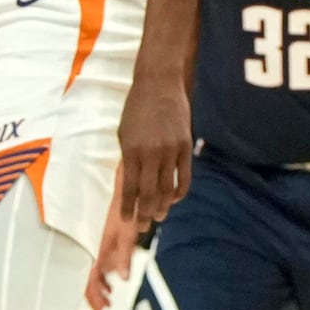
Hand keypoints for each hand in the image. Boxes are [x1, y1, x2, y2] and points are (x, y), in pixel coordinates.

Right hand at [86, 171, 137, 309]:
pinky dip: (103, 265)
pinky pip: (96, 252)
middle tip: (106, 304)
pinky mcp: (101, 227)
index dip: (93, 295)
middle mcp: (92, 240)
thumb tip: (123, 277)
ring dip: (100, 279)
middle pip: (87, 272)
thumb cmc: (123, 198)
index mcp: (95, 243)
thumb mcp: (127, 227)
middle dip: (96, 291)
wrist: (118, 172)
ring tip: (110, 291)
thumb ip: (124, 252)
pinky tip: (112, 268)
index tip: (101, 308)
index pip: (88, 277)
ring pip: (92, 263)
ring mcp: (95, 233)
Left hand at [118, 71, 191, 228]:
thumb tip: (132, 184)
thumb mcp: (124, 132)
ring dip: (162, 207)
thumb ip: (128, 158)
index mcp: (131, 150)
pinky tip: (173, 200)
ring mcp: (170, 151)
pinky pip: (183, 177)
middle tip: (144, 226)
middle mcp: (150, 154)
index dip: (129, 208)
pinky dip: (179, 192)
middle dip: (145, 214)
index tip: (127, 221)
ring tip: (158, 217)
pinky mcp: (185, 147)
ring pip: (167, 189)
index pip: (130, 188)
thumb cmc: (136, 107)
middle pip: (149, 194)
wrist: (158, 82)